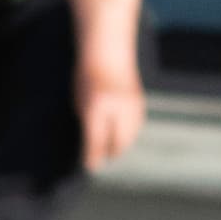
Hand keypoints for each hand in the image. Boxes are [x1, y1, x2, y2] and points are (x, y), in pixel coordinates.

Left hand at [78, 57, 146, 171]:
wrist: (107, 53)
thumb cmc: (87, 78)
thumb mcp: (80, 102)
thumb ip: (88, 125)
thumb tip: (94, 148)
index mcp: (97, 107)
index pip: (96, 141)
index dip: (93, 157)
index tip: (90, 167)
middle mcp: (117, 107)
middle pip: (117, 143)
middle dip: (109, 153)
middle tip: (101, 157)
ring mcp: (131, 105)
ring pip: (129, 136)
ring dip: (119, 144)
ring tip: (110, 147)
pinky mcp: (140, 103)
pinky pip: (135, 127)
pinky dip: (127, 133)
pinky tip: (119, 134)